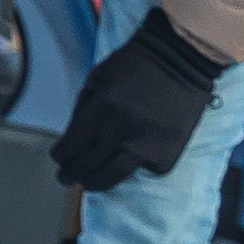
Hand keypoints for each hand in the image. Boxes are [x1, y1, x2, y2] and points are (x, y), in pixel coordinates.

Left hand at [48, 8, 228, 193]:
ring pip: (111, 177)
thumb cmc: (137, 64)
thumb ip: (83, 108)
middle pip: (85, 166)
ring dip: (95, 183)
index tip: (60, 158)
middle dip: (71, 173)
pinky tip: (127, 162)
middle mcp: (120, 132)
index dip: (60, 156)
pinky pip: (142, 169)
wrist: (183, 59)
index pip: (69, 147)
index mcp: (99, 111)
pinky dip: (133, 167)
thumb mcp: (98, 78)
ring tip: (89, 183)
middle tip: (66, 177)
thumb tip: (74, 138)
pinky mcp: (167, 154)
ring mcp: (145, 146)